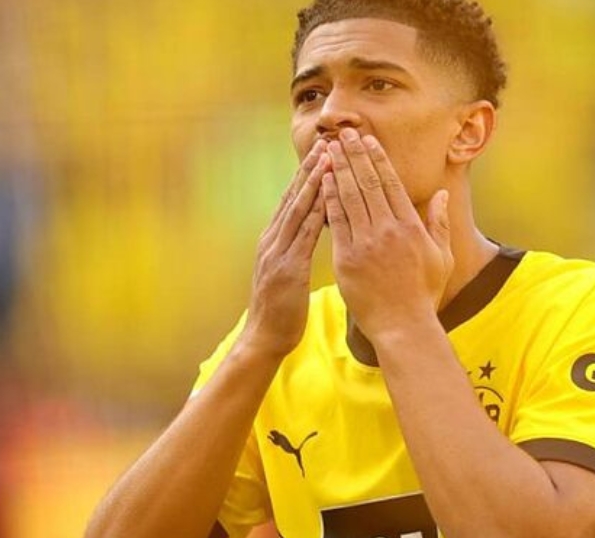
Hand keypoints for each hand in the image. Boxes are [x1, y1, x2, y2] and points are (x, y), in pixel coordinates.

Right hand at [240, 140, 330, 357]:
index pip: (293, 200)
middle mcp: (273, 240)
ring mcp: (278, 253)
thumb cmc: (283, 310)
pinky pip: (304, 236)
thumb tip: (310, 230)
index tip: (324, 151)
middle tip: (328, 142)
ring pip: (298, 210)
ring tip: (329, 158)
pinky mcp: (288, 269)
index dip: (307, 174)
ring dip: (314, 183)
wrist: (265, 339)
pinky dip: (316, 214)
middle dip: (311, 168)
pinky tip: (329, 198)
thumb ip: (295, 249)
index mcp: (274, 240)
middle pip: (294, 197)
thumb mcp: (288, 273)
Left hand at [322, 128, 452, 338]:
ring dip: (340, 169)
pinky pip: (336, 222)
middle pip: (368, 183)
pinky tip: (323, 181)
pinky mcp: (346, 258)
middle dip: (355, 155)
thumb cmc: (423, 294)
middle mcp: (388, 229)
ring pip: (350, 197)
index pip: (391, 184)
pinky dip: (329, 198)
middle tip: (343, 133)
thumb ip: (439, 223)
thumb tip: (440, 195)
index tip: (368, 140)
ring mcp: (366, 243)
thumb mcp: (441, 257)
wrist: (402, 326)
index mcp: (411, 226)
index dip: (377, 159)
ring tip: (330, 149)